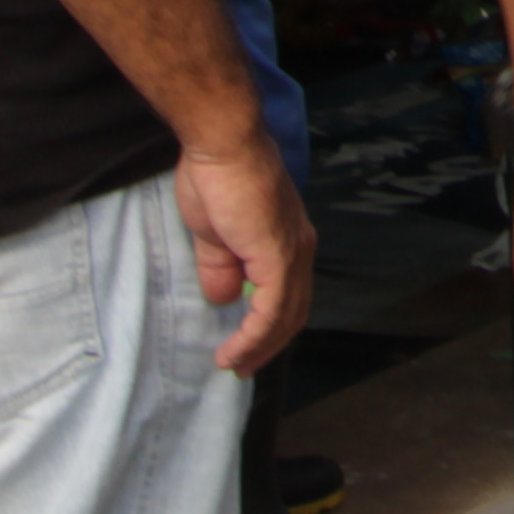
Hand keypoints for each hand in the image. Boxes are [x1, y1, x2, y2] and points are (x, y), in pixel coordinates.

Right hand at [175, 138, 317, 376]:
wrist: (223, 146)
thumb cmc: (216, 177)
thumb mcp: (213, 235)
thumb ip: (220, 267)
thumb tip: (223, 298)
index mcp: (288, 240)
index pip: (287, 294)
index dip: (268, 325)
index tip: (243, 346)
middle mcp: (300, 249)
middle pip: (292, 312)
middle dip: (267, 345)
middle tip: (241, 366)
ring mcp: (293, 255)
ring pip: (284, 318)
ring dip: (259, 348)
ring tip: (233, 366)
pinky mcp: (279, 259)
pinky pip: (270, 312)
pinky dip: (253, 338)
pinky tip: (233, 353)